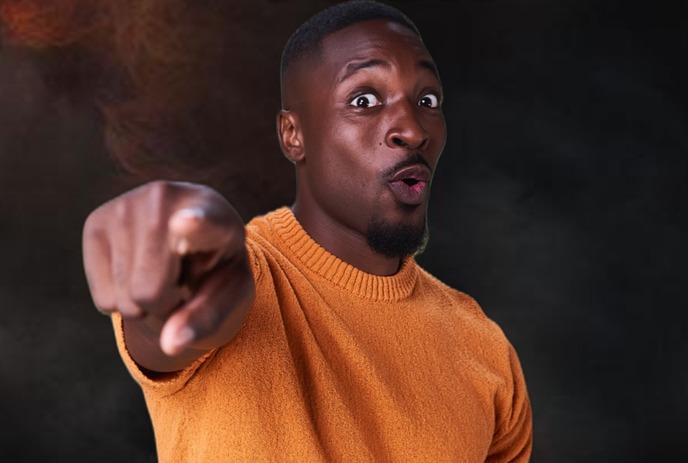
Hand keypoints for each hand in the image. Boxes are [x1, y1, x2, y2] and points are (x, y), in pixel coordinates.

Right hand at [82, 181, 253, 364]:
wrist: (190, 240)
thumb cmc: (217, 269)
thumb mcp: (229, 294)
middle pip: (150, 290)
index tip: (186, 223)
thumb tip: (171, 344)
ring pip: (125, 299)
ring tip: (162, 272)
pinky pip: (104, 298)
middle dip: (165, 302)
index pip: (204, 222)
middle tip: (181, 281)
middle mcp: (166, 198)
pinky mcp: (96, 221)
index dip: (194, 225)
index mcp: (215, 213)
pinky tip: (138, 270)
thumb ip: (208, 318)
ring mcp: (126, 205)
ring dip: (144, 302)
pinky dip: (122, 299)